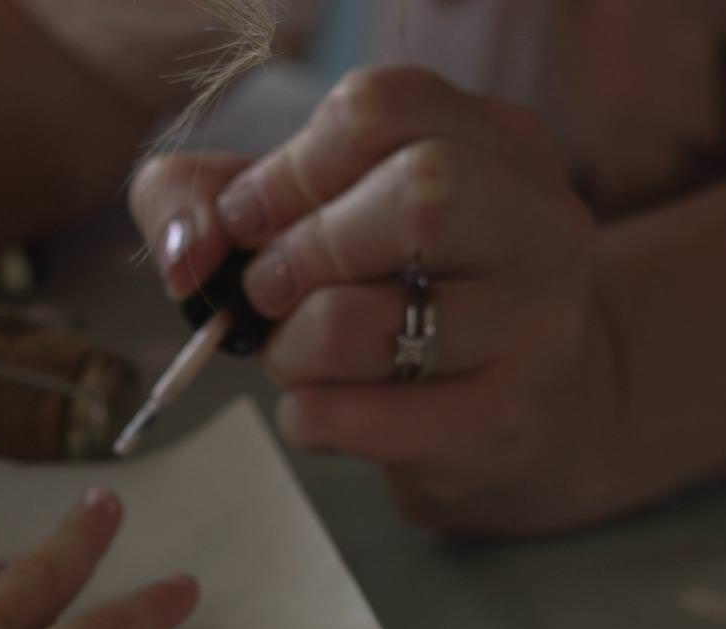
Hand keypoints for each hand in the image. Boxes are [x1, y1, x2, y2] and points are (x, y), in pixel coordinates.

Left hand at [132, 66, 631, 535]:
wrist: (522, 413)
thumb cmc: (399, 295)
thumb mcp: (311, 215)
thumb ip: (209, 197)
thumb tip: (189, 252)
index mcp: (491, 142)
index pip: (378, 110)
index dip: (285, 171)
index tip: (248, 222)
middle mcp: (536, 221)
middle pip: (418, 195)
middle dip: (303, 254)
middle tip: (268, 293)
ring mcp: (535, 325)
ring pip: (367, 326)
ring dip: (292, 352)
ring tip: (301, 358)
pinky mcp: (505, 421)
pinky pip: (364, 420)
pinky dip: (311, 419)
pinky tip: (330, 410)